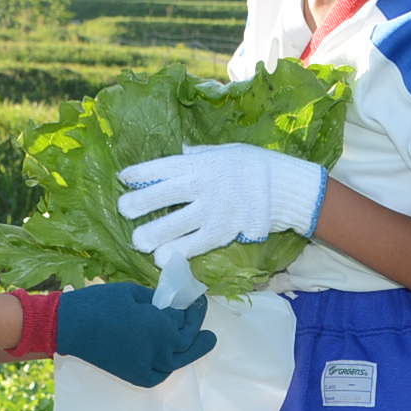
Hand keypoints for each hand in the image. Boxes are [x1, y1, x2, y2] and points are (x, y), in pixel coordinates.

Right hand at [57, 281, 217, 388]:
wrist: (69, 327)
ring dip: (188, 349)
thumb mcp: (134, 293)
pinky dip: (170, 365)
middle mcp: (160, 351)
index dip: (193, 311)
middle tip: (205, 322)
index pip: (184, 321)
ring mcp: (149, 368)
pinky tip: (175, 357)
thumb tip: (172, 306)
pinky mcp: (137, 377)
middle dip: (196, 330)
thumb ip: (158, 302)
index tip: (197, 301)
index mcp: (161, 328)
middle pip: (186, 343)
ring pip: (177, 360)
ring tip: (203, 341)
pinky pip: (161, 373)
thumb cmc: (101, 304)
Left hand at [118, 144, 329, 278]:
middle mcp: (201, 186)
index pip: (161, 167)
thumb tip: (179, 154)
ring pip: (173, 225)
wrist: (286, 187)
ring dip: (153, 235)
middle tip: (124, 210)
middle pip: (161, 196)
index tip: (125, 178)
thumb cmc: (255, 165)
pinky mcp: (222, 232)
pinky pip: (195, 245)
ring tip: (139, 242)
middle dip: (138, 204)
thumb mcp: (225, 151)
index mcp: (199, 163)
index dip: (140, 174)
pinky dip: (178, 253)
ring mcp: (211, 211)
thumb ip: (199, 155)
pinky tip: (164, 260)